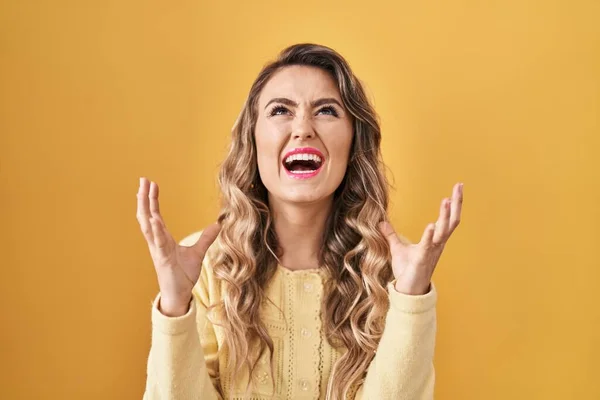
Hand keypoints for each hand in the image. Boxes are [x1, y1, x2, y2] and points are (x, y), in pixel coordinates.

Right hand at [136, 177, 220, 315]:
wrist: (179, 295)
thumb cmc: (183, 275)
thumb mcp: (198, 253)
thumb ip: (206, 238)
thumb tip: (217, 225)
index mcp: (163, 239)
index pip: (154, 214)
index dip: (151, 199)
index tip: (151, 183)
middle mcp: (157, 242)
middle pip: (146, 216)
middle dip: (144, 198)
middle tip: (142, 179)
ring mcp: (158, 250)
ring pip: (148, 226)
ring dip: (145, 209)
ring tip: (143, 192)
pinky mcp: (163, 260)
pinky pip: (159, 243)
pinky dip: (156, 230)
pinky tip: (155, 219)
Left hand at [380, 183, 462, 294]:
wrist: (408, 290)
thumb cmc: (407, 270)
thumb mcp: (397, 248)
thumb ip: (391, 235)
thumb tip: (381, 222)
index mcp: (435, 239)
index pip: (448, 218)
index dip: (453, 203)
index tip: (456, 188)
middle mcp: (437, 243)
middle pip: (452, 220)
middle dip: (457, 203)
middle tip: (460, 186)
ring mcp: (432, 251)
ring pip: (443, 231)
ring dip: (445, 216)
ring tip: (447, 200)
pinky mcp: (423, 259)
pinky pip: (428, 246)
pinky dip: (430, 235)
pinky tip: (430, 225)